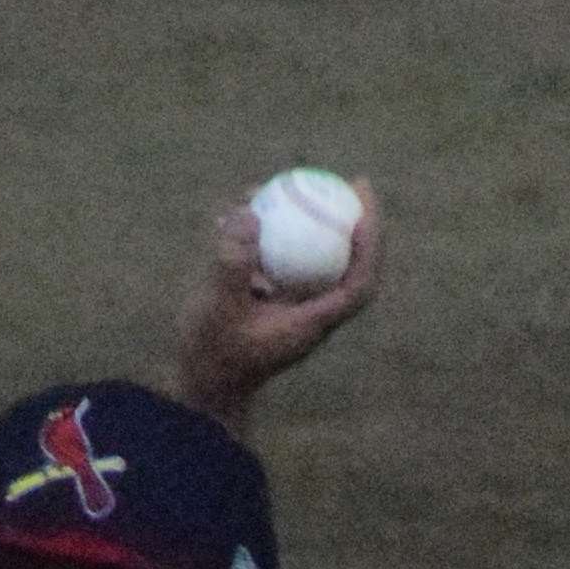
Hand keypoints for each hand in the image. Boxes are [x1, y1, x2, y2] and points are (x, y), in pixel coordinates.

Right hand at [170, 180, 384, 423]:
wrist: (200, 386)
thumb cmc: (211, 355)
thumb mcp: (216, 308)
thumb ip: (231, 264)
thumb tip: (249, 213)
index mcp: (312, 323)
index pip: (358, 285)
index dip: (369, 248)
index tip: (364, 212)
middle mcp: (310, 313)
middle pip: (349, 264)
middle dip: (357, 222)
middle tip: (353, 182)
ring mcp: (293, 306)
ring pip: (316, 257)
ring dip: (314, 220)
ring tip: (301, 183)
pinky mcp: (273, 300)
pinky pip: (285, 258)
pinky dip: (276, 232)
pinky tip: (253, 203)